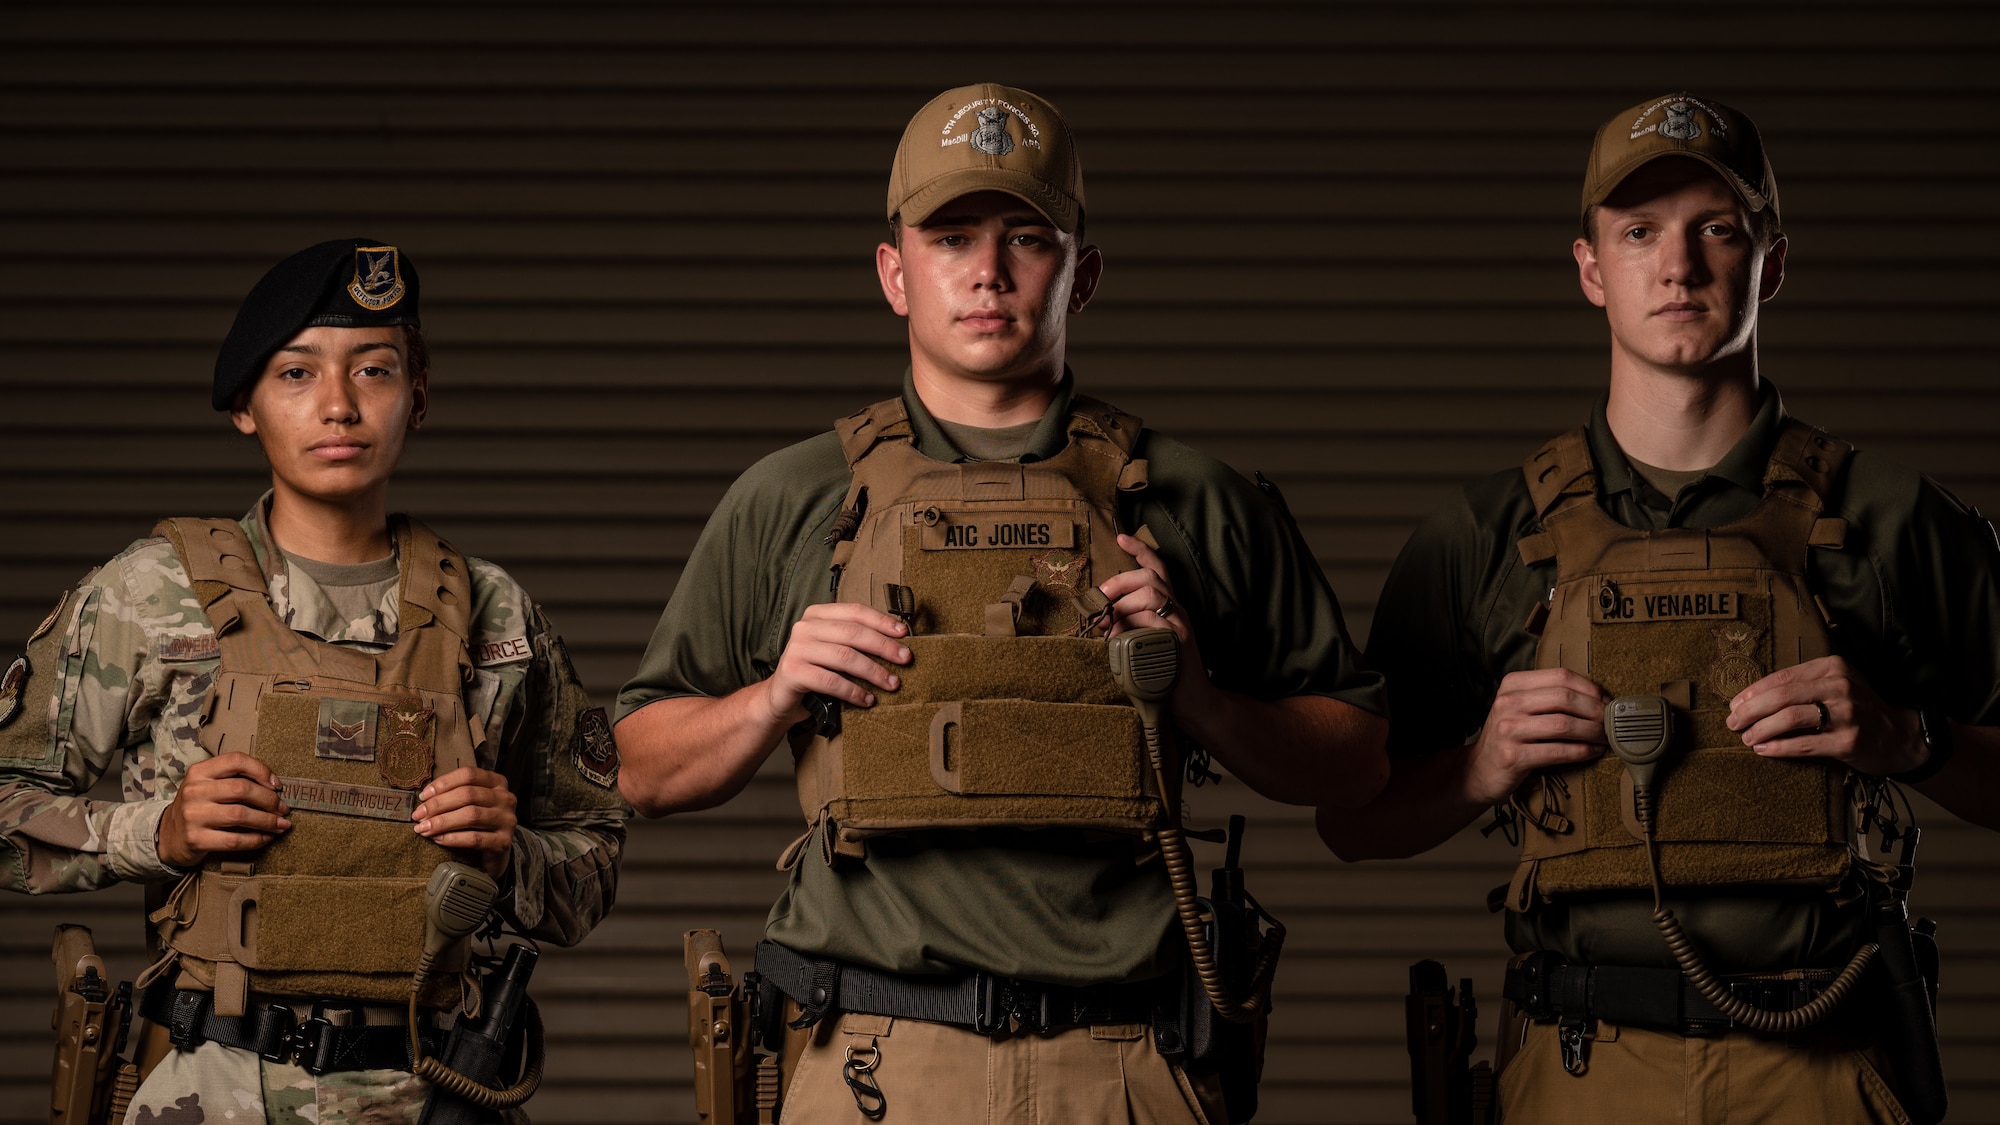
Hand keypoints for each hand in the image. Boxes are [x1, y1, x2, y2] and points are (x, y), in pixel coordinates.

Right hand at [156, 752, 291, 867]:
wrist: (169, 834)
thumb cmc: (200, 806)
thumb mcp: (208, 784)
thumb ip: (234, 779)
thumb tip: (275, 785)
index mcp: (199, 772)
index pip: (236, 761)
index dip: (261, 770)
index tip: (277, 785)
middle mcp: (194, 791)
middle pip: (242, 789)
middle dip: (270, 800)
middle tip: (283, 809)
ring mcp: (193, 815)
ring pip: (241, 815)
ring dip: (268, 821)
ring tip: (281, 825)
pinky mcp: (196, 839)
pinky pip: (234, 840)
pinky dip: (256, 839)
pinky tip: (266, 838)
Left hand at [414, 768, 517, 878]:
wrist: (497, 851)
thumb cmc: (479, 823)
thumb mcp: (472, 802)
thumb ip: (455, 794)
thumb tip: (424, 798)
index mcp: (497, 783)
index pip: (469, 775)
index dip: (443, 783)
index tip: (423, 796)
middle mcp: (506, 798)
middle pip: (468, 794)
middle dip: (438, 804)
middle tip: (418, 815)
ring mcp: (507, 820)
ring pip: (471, 816)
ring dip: (442, 822)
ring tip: (424, 828)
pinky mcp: (503, 842)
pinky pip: (474, 838)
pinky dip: (452, 838)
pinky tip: (437, 839)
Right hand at [763, 602, 910, 722]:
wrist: (781, 697)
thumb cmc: (816, 671)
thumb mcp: (834, 649)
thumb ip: (856, 640)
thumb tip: (898, 641)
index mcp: (817, 614)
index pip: (855, 612)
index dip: (881, 621)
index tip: (904, 633)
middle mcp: (805, 627)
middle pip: (853, 633)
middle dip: (884, 646)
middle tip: (906, 659)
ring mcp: (797, 648)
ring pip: (845, 657)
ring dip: (873, 672)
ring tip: (892, 683)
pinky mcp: (793, 672)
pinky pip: (831, 681)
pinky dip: (854, 692)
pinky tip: (867, 699)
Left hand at [1098, 532, 1213, 718]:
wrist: (1194, 702)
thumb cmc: (1164, 671)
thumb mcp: (1144, 642)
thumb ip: (1127, 626)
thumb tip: (1100, 617)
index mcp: (1169, 606)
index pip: (1158, 569)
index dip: (1141, 551)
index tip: (1121, 537)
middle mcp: (1178, 610)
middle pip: (1150, 578)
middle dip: (1120, 582)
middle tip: (1100, 600)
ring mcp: (1181, 624)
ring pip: (1151, 596)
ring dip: (1123, 606)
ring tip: (1106, 625)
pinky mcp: (1180, 641)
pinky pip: (1154, 623)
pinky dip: (1132, 626)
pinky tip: (1119, 640)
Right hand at [1464, 669, 1608, 805]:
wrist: (1478, 771)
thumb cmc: (1510, 738)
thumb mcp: (1521, 708)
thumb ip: (1549, 698)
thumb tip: (1598, 697)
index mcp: (1512, 684)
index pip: (1561, 676)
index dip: (1590, 688)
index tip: (1607, 702)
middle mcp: (1507, 703)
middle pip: (1564, 698)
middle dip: (1596, 711)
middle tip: (1611, 723)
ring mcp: (1508, 729)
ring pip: (1564, 724)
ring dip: (1592, 732)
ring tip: (1605, 739)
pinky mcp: (1513, 756)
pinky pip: (1558, 751)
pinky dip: (1582, 752)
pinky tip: (1592, 752)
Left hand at [1727, 655, 1924, 775]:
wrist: (1899, 736)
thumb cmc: (1857, 709)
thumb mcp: (1836, 685)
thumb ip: (1802, 684)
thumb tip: (1751, 696)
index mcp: (1833, 667)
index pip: (1782, 677)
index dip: (1753, 692)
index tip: (1734, 704)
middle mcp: (1840, 686)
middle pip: (1781, 696)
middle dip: (1750, 710)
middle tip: (1732, 722)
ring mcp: (1846, 714)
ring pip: (1789, 718)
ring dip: (1761, 729)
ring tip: (1747, 738)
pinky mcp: (1847, 741)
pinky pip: (1803, 744)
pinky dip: (1778, 747)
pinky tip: (1763, 750)